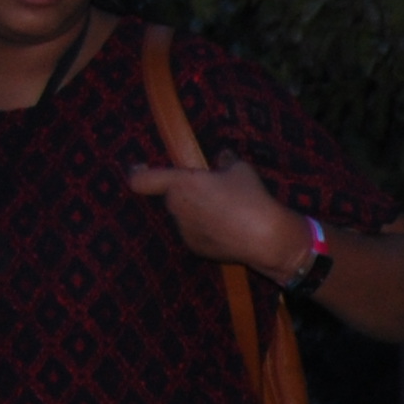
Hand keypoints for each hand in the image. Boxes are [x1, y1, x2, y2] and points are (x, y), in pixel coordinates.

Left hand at [125, 150, 313, 280]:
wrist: (266, 237)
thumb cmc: (251, 197)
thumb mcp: (241, 169)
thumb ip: (225, 161)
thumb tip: (222, 156)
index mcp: (181, 183)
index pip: (141, 180)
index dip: (137, 174)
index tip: (140, 170)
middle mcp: (176, 207)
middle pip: (171, 197)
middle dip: (186, 193)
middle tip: (212, 192)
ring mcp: (184, 230)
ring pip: (184, 216)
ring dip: (198, 213)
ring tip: (227, 214)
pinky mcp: (195, 248)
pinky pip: (195, 234)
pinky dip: (207, 231)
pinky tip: (229, 231)